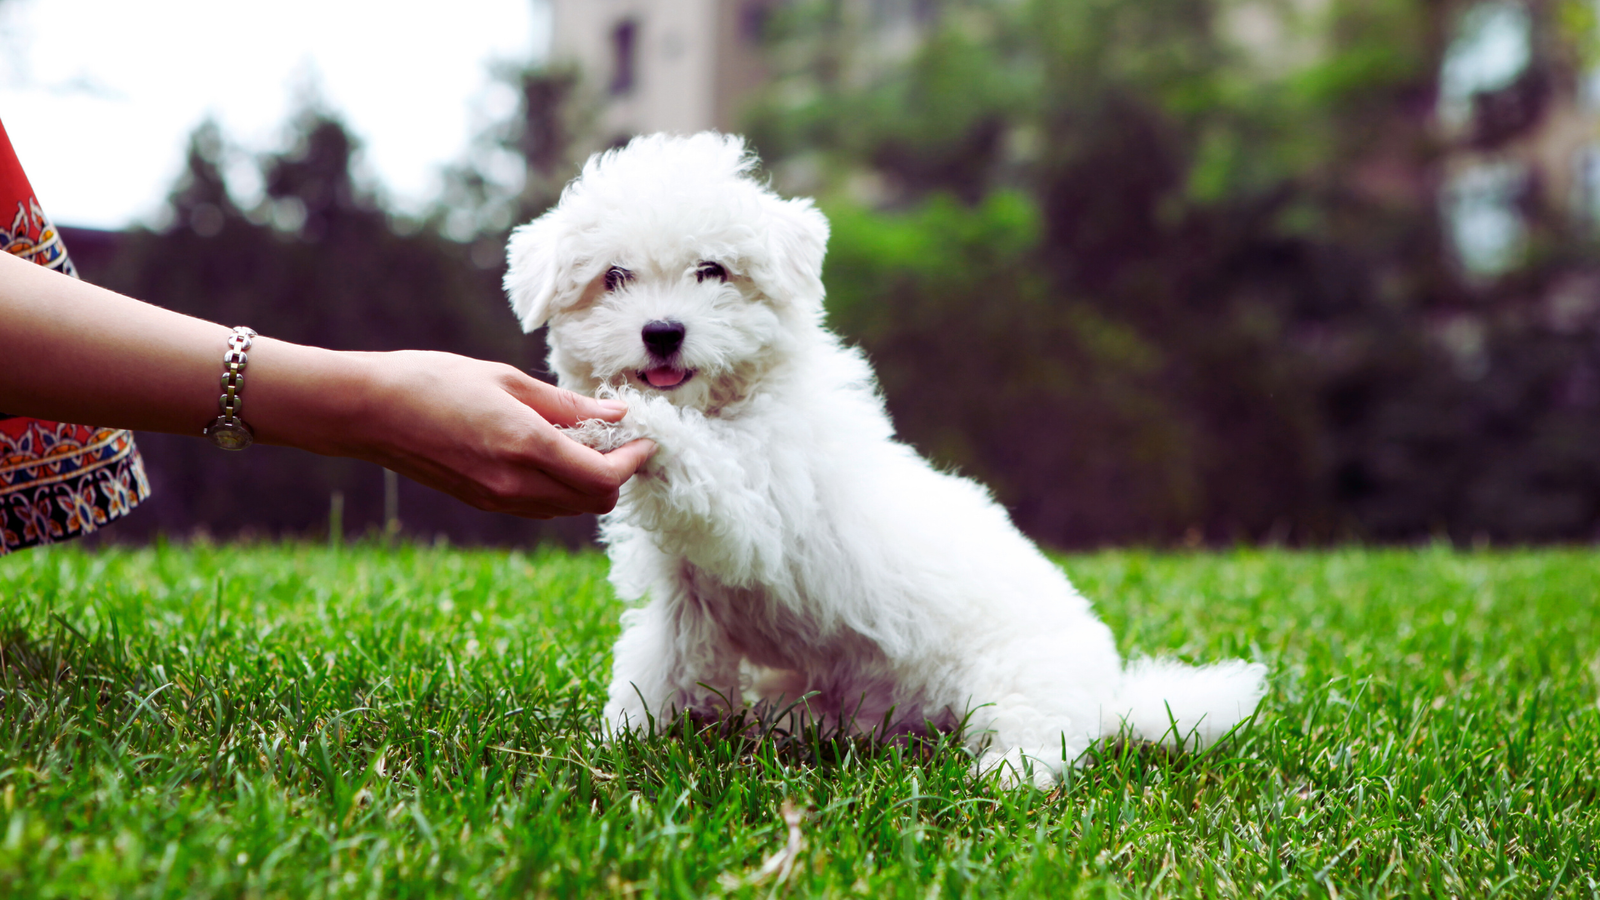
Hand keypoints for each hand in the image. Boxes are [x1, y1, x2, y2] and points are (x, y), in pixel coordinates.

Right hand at [288, 350, 655, 518]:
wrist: (369, 412)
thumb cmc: (434, 380)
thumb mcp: (506, 379)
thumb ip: (566, 404)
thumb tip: (615, 412)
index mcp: (526, 446)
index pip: (604, 476)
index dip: (633, 460)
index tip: (643, 437)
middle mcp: (516, 483)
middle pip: (595, 501)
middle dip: (618, 474)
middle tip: (619, 439)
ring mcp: (500, 499)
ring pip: (570, 508)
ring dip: (591, 483)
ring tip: (587, 443)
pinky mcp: (485, 502)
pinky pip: (543, 506)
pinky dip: (563, 487)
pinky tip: (555, 454)